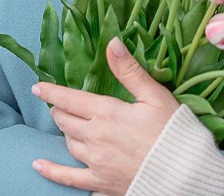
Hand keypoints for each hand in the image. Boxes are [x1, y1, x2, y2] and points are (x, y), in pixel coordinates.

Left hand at [31, 38, 179, 194]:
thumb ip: (129, 70)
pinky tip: (38, 166)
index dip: (52, 92)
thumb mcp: (155, 96)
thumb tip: (112, 42)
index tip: (38, 87)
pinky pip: (68, 178)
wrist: (186, 174)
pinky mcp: (100, 182)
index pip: (70, 99)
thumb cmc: (174, 132)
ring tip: (67, 126)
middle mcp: (95, 137)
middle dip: (60, 110)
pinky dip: (51, 172)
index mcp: (107, 113)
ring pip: (68, 143)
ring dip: (66, 132)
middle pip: (65, 121)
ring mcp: (96, 162)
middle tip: (61, 105)